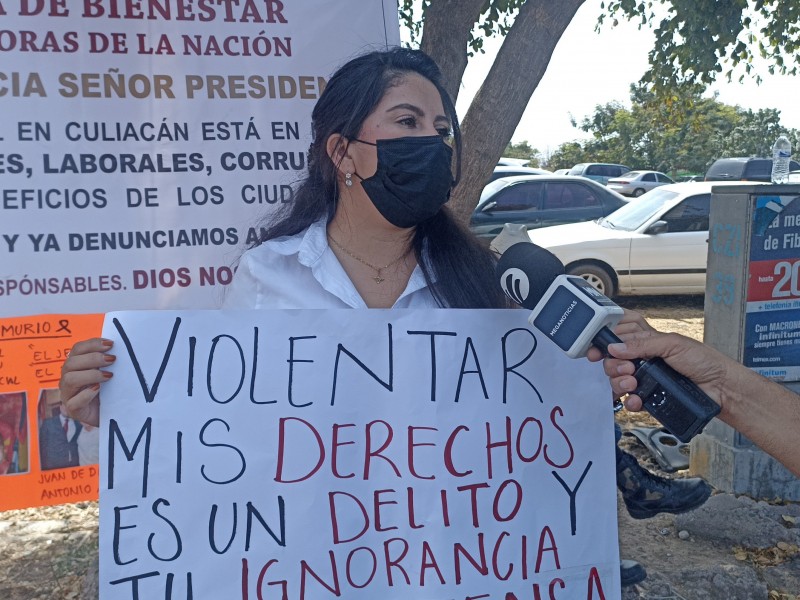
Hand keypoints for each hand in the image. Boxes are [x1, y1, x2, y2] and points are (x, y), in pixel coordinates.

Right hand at [59, 338, 114, 426]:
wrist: (112, 413)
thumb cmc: (110, 390)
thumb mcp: (109, 371)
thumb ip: (108, 360)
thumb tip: (117, 346)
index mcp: (76, 365)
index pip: (77, 349)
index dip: (92, 344)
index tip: (111, 344)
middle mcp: (68, 378)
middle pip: (71, 363)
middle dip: (93, 358)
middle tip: (112, 359)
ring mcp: (68, 395)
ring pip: (69, 380)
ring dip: (91, 375)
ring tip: (109, 376)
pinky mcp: (73, 410)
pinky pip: (74, 402)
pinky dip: (86, 394)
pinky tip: (98, 389)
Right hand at [604, 331, 726, 411]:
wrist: (721, 389)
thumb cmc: (704, 361)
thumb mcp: (672, 344)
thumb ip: (642, 344)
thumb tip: (614, 347)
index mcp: (647, 341)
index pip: (618, 337)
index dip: (605, 342)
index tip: (597, 351)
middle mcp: (643, 359)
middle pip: (613, 360)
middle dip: (614, 365)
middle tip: (628, 368)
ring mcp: (645, 379)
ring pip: (617, 381)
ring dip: (619, 382)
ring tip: (633, 383)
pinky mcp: (650, 398)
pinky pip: (629, 401)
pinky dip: (629, 401)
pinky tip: (637, 399)